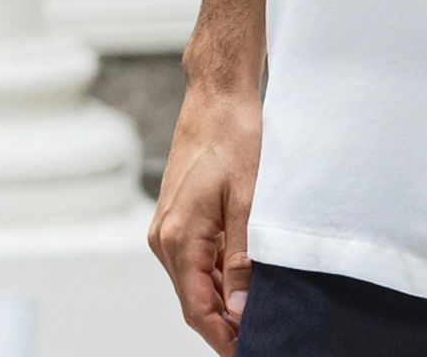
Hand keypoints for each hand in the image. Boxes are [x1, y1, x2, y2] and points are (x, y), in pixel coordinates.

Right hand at [147, 78, 262, 352]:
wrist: (217, 96)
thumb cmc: (234, 138)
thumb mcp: (248, 200)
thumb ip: (242, 258)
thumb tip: (240, 310)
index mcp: (178, 238)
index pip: (198, 308)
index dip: (222, 337)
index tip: (247, 352)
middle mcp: (164, 239)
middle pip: (195, 299)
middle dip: (225, 322)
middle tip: (262, 336)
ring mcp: (168, 228)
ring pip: (196, 279)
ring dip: (224, 297)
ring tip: (261, 311)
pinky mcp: (178, 217)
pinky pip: (197, 257)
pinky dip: (219, 271)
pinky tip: (247, 275)